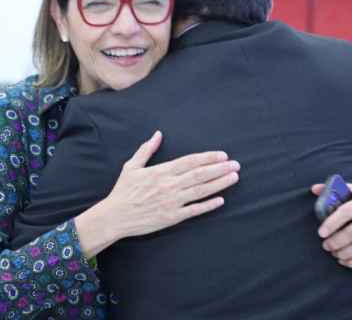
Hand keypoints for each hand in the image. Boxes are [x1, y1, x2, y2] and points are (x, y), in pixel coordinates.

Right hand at [75, 131, 238, 256]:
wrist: (115, 216)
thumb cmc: (123, 191)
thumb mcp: (132, 166)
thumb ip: (147, 150)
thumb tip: (158, 134)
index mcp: (161, 171)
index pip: (190, 161)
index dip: (208, 158)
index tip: (223, 155)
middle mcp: (169, 185)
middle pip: (200, 175)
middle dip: (220, 169)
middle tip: (236, 165)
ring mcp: (172, 202)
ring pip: (201, 191)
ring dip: (219, 184)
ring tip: (234, 178)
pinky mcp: (172, 217)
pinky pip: (194, 210)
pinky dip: (208, 205)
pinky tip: (221, 200)